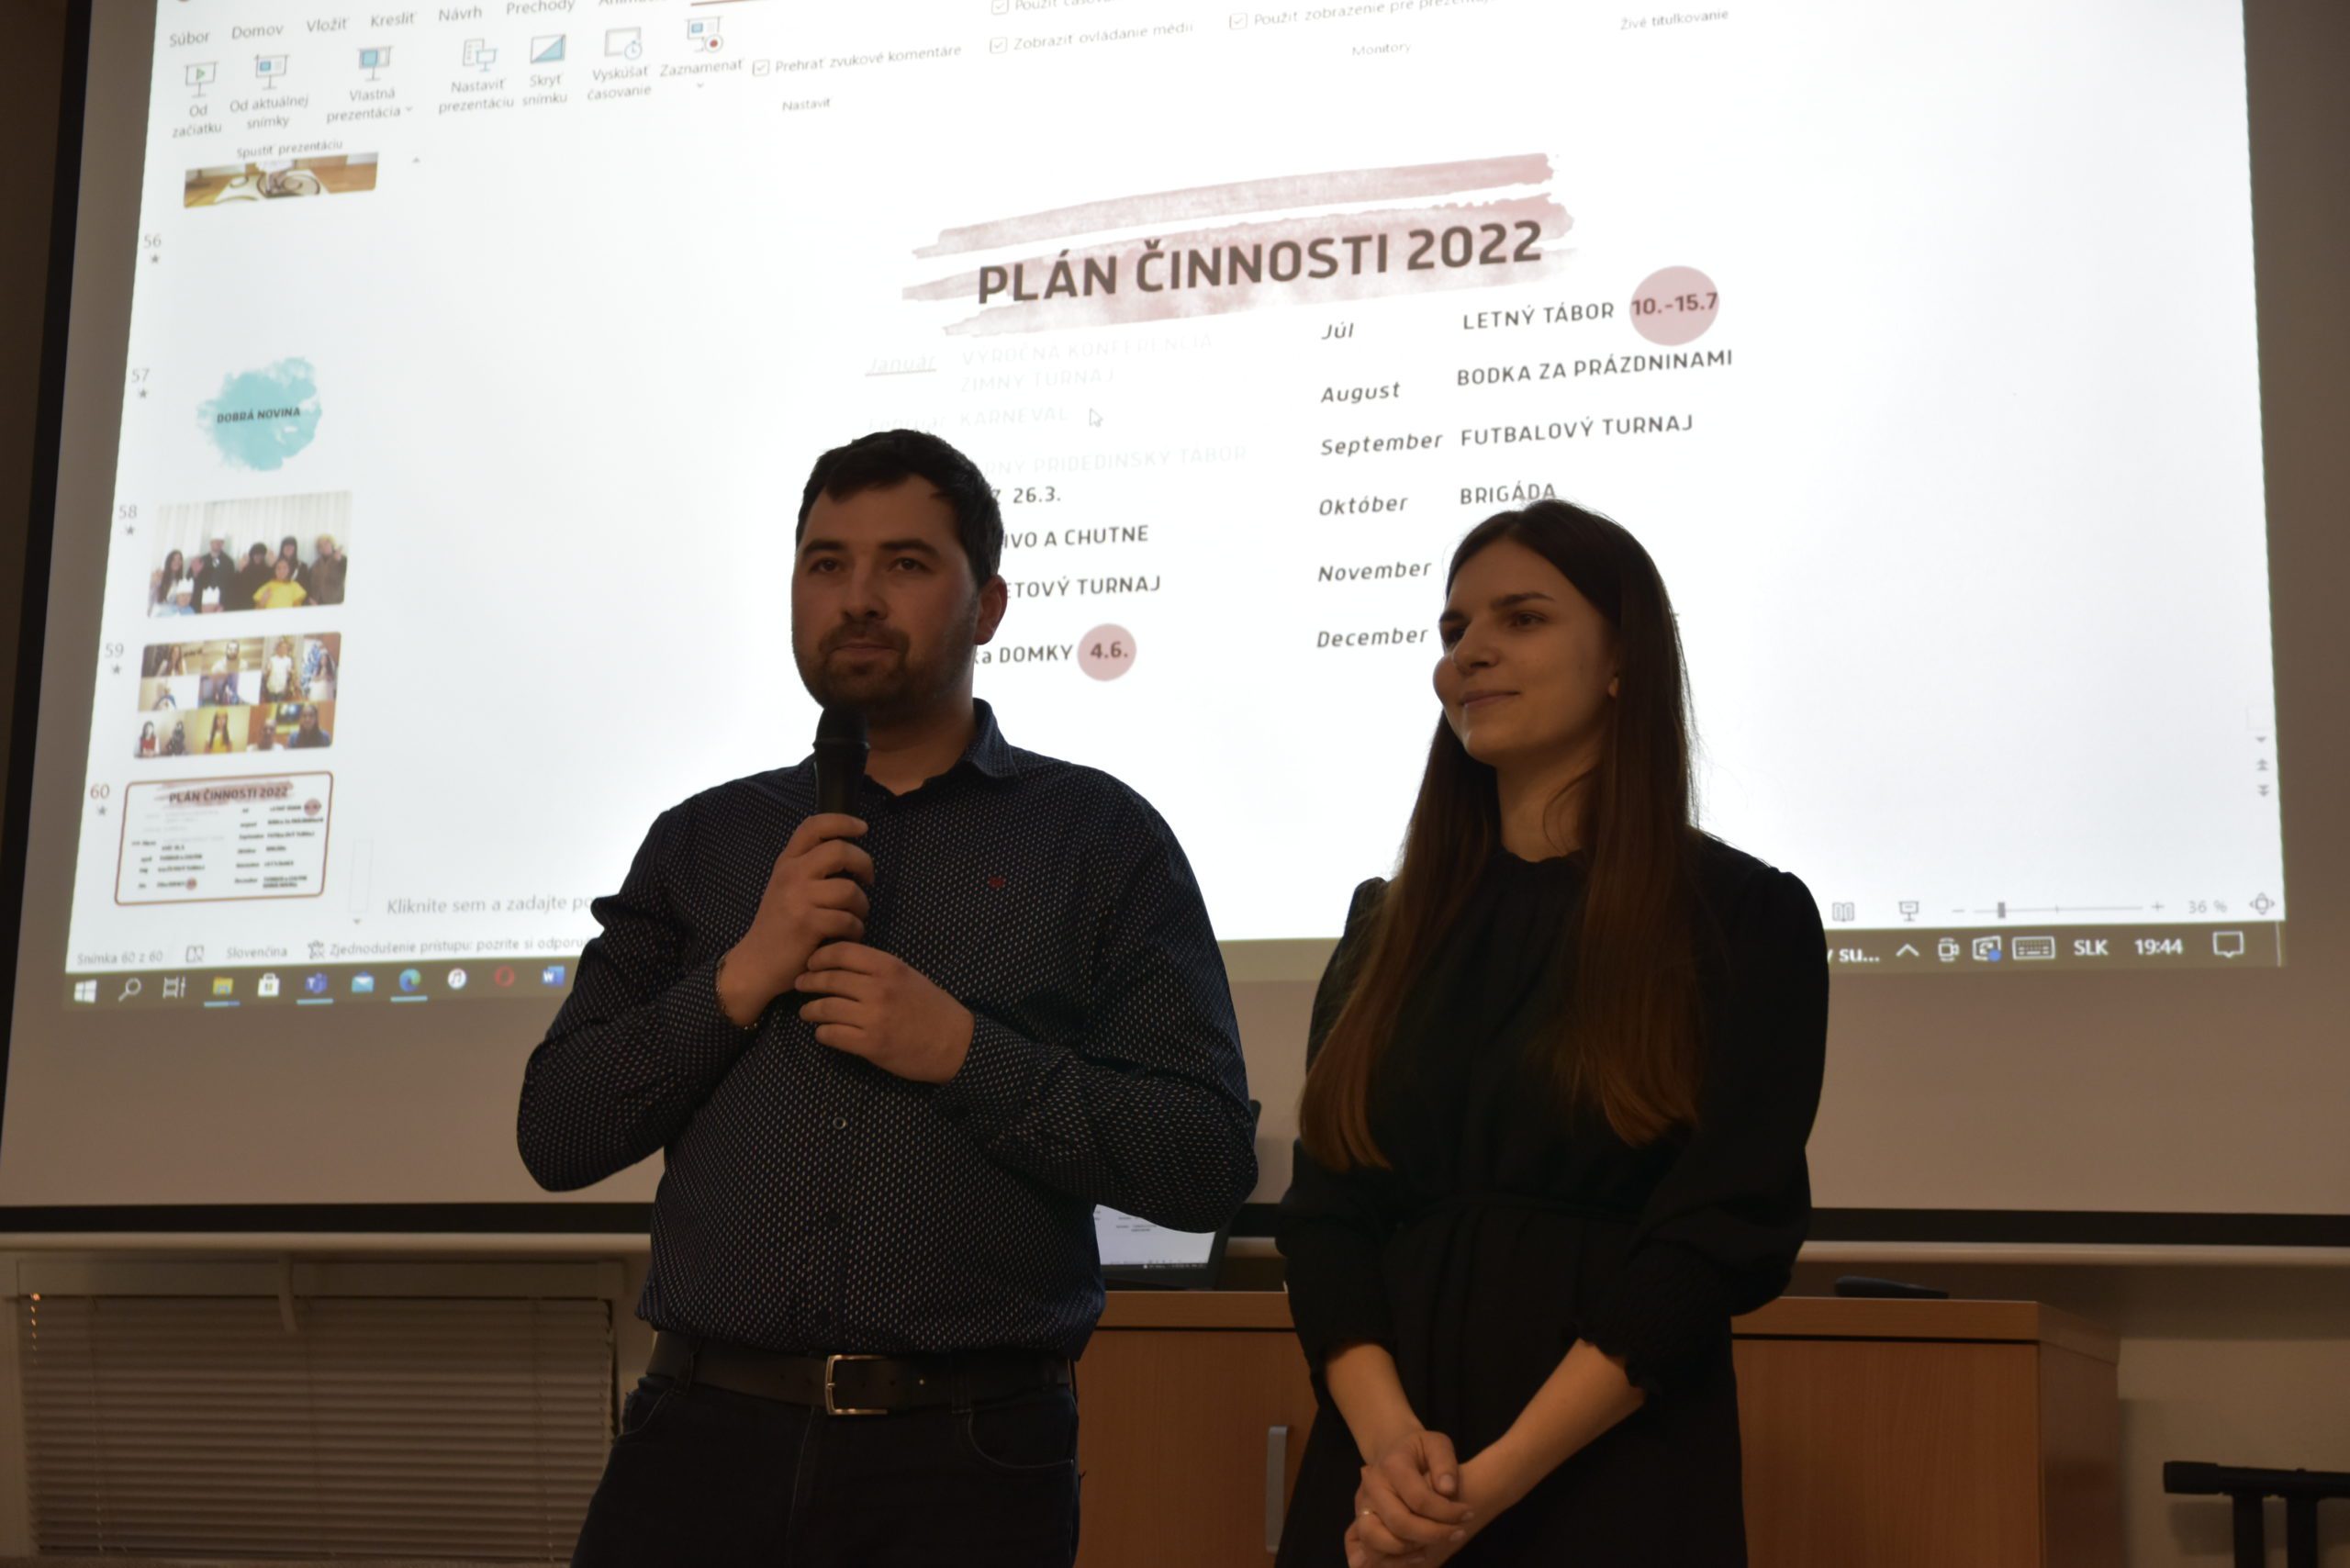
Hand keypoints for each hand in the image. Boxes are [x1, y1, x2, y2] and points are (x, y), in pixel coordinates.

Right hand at [715, 813, 870, 1025]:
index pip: (813, 826)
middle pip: (840, 850)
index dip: (842, 821)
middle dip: (864, 864)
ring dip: (862, 906)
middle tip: (868, 880)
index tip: (862, 828)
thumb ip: (809, 868)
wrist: (755, 964)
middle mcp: (791, 874)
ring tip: (855, 918)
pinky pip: (848, 919)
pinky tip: (848, 935)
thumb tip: (848, 853)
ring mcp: (798, 898)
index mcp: (787, 862)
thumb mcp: (786, 888)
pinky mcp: (807, 924)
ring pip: (849, 889)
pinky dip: (855, 930)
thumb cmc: (778, 926)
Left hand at [794, 942, 974, 1083]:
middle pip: (828, 979)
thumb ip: (877, 968)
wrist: (954, 1043)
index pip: (841, 952)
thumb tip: (840, 964)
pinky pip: (832, 1035)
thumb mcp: (907, 976)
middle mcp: (878, 988)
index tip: (812, 963)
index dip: (820, 956)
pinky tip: (823, 1032)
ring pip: (825, 1008)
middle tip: (800, 984)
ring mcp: (873, 1017)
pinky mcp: (870, 1044)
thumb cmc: (930, 1006)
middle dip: (808, 981)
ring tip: (806, 1012)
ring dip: (810, 1010)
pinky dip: (822, 1033)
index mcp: (888, 966)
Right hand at [1344, 1429, 1473, 1567]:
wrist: (1393, 1454)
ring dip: (1410, 1549)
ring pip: (1377, 1541)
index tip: (1468, 1514)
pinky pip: (1371, 1552)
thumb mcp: (1437, 1444)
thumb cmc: (1419, 1451)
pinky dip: (1396, 1561)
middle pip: (1399, 1523)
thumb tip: (1447, 1490)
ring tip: (1435, 1543)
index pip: (1419, 1499)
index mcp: (1392, 1465)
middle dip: (1434, 1534)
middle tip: (1458, 1533)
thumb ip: (1445, 1463)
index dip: (1447, 1512)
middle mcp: (1372, 1487)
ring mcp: (1362, 1508)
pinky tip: (1420, 1553)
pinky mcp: (1361, 1524)